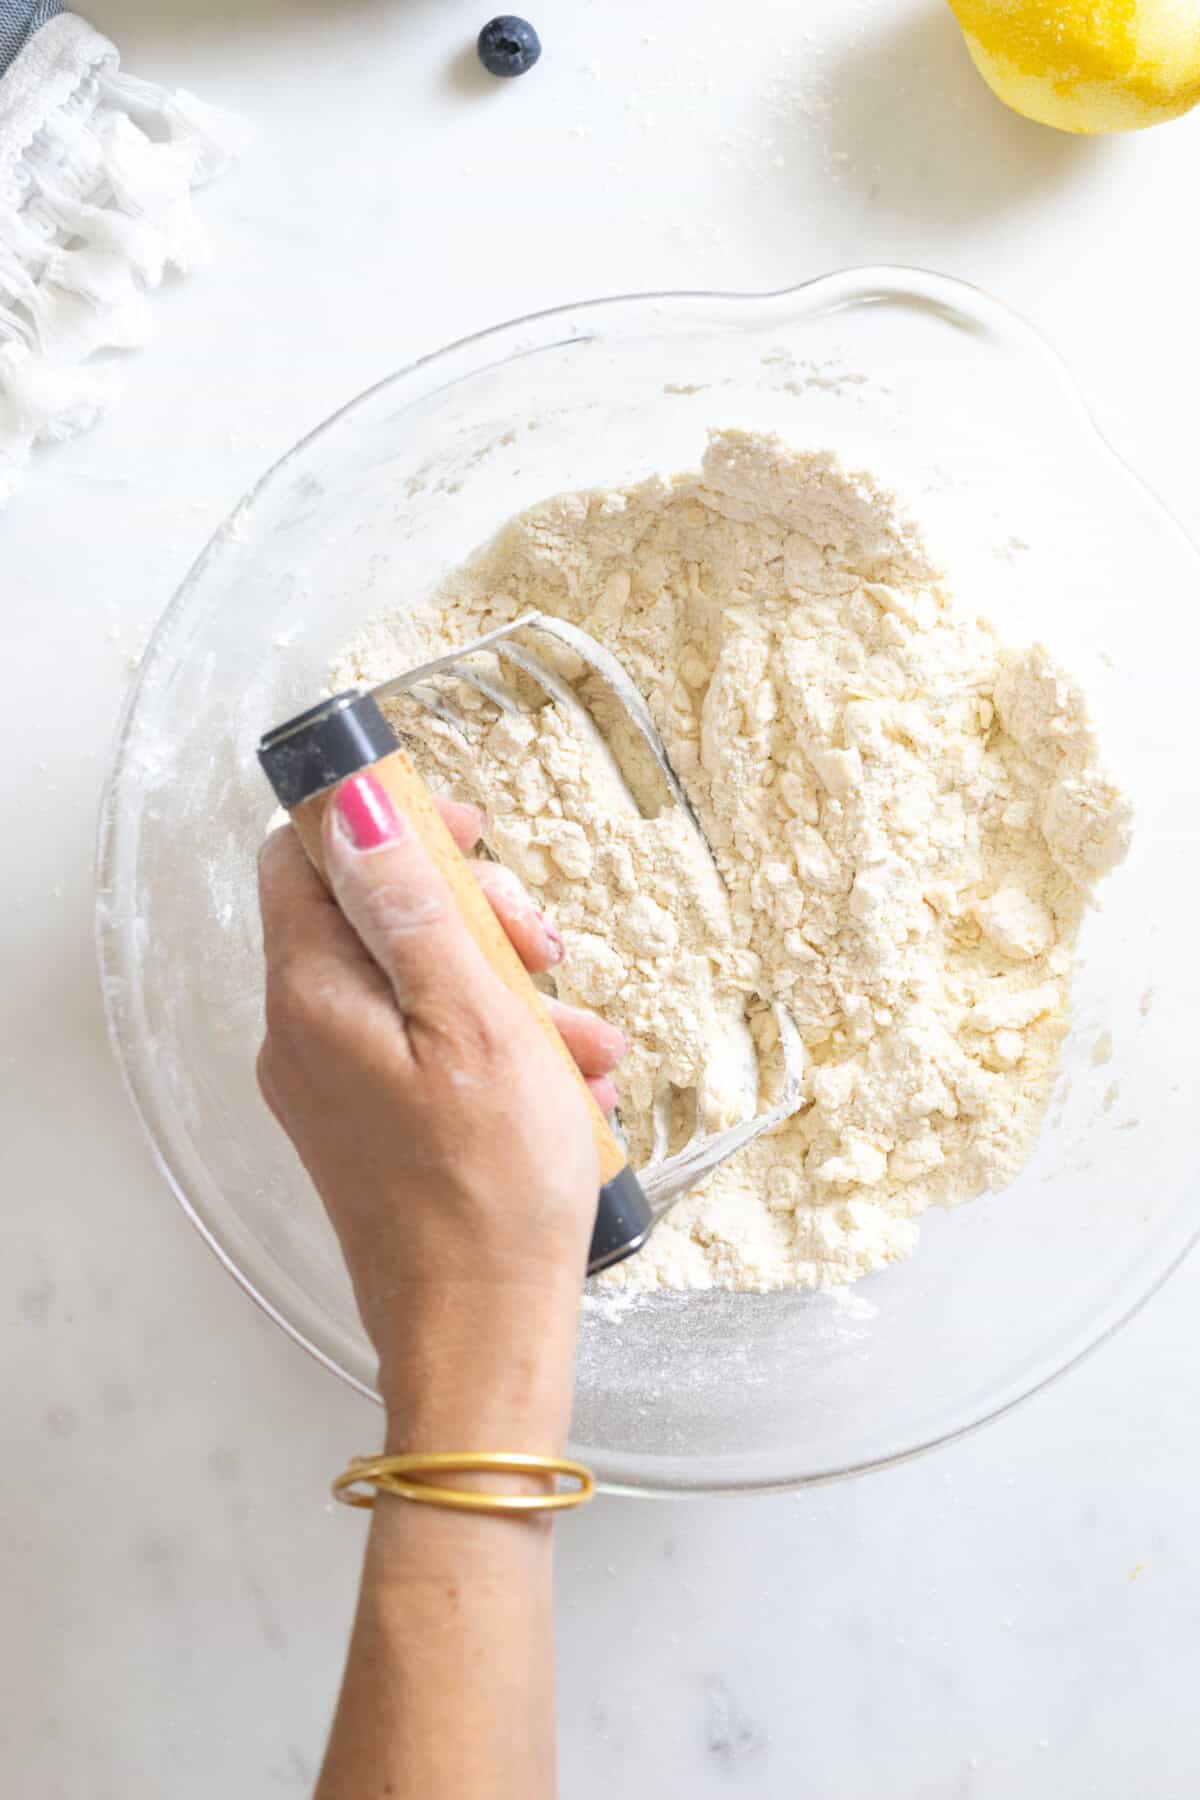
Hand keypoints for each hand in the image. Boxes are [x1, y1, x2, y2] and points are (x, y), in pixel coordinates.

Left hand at [256, 770, 624, 1445]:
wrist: (484, 1338)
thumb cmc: (489, 1192)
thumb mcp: (474, 1020)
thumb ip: (411, 907)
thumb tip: (353, 808)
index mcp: (311, 998)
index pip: (306, 856)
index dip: (386, 825)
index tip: (468, 833)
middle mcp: (304, 1037)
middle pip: (375, 919)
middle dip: (475, 917)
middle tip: (542, 947)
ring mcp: (337, 1089)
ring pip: (421, 990)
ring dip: (511, 994)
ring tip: (586, 1044)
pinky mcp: (375, 1131)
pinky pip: (434, 1056)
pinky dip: (504, 1055)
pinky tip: (572, 1092)